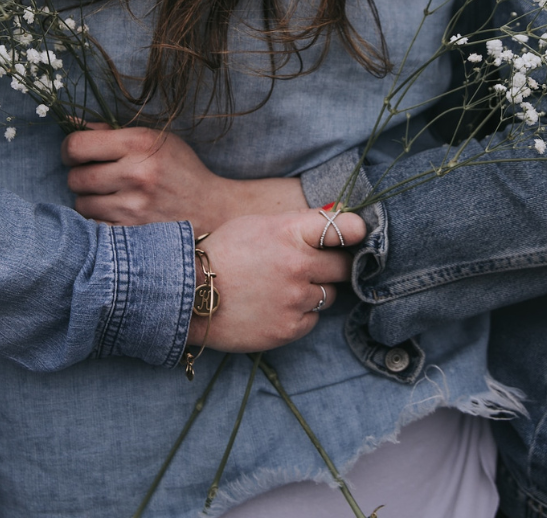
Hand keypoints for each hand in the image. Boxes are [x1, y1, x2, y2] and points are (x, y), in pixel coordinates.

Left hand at [62, 125, 307, 233]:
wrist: (211, 209)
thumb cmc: (179, 169)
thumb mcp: (154, 139)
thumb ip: (111, 132)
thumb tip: (69, 122)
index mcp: (139, 143)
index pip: (76, 146)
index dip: (69, 150)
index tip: (77, 155)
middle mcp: (135, 173)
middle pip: (75, 178)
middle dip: (80, 176)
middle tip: (96, 177)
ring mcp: (133, 207)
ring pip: (81, 204)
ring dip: (89, 200)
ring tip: (109, 196)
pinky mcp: (133, 233)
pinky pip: (93, 226)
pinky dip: (99, 221)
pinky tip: (115, 214)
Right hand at [186, 208, 367, 352]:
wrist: (189, 294)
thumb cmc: (222, 253)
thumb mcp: (256, 225)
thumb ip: (295, 224)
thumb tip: (333, 218)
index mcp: (289, 232)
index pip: (344, 228)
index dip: (355, 231)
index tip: (356, 234)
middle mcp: (297, 265)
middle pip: (343, 266)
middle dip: (333, 265)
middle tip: (314, 265)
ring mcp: (295, 299)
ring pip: (328, 294)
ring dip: (313, 290)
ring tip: (283, 287)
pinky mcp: (290, 328)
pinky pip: (312, 319)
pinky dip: (300, 314)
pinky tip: (275, 306)